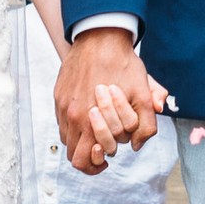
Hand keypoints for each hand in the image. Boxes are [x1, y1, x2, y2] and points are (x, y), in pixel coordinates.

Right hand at [57, 29, 169, 173]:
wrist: (100, 37)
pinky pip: (62, 122)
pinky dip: (74, 126)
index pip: (82, 161)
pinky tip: (88, 116)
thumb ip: (145, 124)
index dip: (95, 166)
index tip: (105, 159)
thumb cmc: (123, 64)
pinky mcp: (58, 96)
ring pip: (66, 139)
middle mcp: (72, 116)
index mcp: (90, 120)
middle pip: (72, 155)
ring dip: (81, 141)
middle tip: (102, 149)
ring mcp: (63, 106)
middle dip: (88, 157)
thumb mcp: (143, 94)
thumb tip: (136, 145)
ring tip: (95, 133)